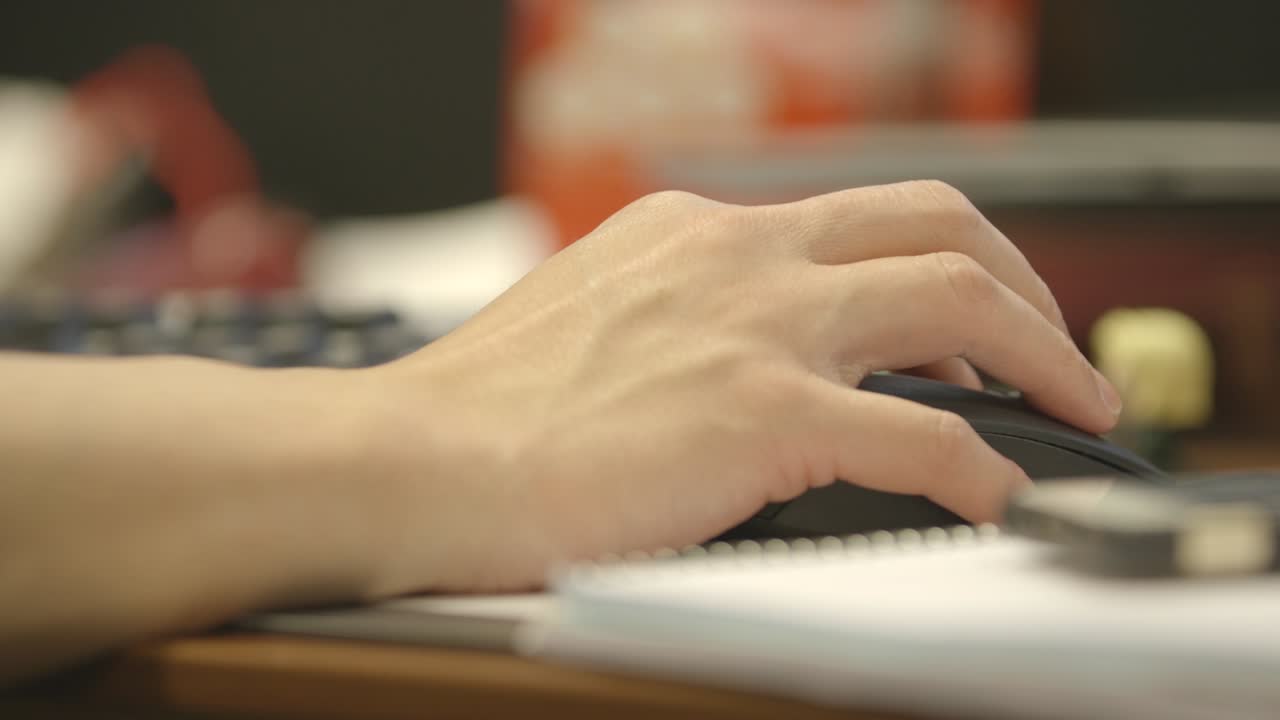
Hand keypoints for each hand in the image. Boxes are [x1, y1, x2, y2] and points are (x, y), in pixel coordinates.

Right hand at [368, 181, 1121, 591]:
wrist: (413, 461)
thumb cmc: (483, 410)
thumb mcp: (593, 316)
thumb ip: (676, 316)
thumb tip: (733, 360)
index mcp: (697, 232)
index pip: (857, 216)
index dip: (936, 262)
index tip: (967, 319)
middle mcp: (740, 256)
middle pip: (938, 223)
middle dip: (1024, 282)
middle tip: (1054, 345)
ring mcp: (758, 328)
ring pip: (959, 300)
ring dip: (1042, 353)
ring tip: (1075, 404)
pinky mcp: (761, 414)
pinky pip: (924, 437)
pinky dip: (979, 468)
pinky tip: (993, 498)